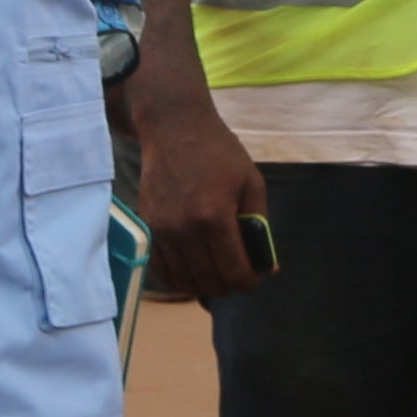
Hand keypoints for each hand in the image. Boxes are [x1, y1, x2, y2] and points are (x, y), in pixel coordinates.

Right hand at [135, 82, 267, 302]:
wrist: (174, 129)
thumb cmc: (219, 152)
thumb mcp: (251, 182)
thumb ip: (259, 226)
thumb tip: (268, 267)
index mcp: (215, 217)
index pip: (233, 272)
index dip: (247, 284)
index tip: (253, 281)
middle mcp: (185, 229)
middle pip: (209, 282)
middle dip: (228, 287)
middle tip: (237, 278)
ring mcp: (162, 230)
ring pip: (183, 281)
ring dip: (203, 286)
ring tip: (216, 276)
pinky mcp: (148, 227)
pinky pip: (161, 269)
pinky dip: (178, 279)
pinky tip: (192, 272)